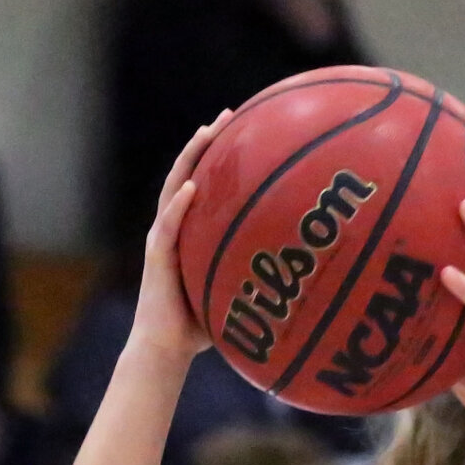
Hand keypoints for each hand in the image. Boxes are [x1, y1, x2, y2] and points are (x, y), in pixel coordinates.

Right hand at [133, 113, 232, 362]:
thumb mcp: (234, 292)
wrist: (167, 349)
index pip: (206, 185)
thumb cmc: (203, 326)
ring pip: (174, 189)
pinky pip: (168, 226)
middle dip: (206, 143)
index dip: (221, 157)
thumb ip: (256, 275)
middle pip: (188, 173)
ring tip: (206, 133)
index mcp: (191, 232)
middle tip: (228, 115)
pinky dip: (179, 205)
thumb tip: (306, 275)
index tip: (245, 129)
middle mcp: (175, 228)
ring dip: (189, 160)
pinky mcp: (157, 257)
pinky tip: (192, 187)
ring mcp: (163, 239)